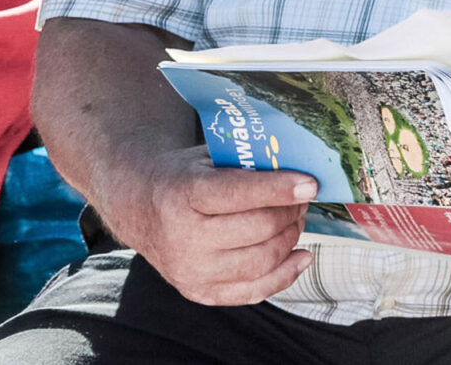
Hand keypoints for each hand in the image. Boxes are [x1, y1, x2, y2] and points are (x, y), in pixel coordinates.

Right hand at [97, 145, 314, 305]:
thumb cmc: (184, 177)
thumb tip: (302, 172)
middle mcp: (182, 238)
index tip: (311, 184)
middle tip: (303, 198)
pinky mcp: (198, 292)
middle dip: (292, 212)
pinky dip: (284, 275)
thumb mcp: (209, 157)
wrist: (139, 206)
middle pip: (259, 229)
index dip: (282, 189)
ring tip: (296, 220)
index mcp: (183, 195)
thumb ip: (249, 164)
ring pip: (262, 261)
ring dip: (291, 238)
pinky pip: (252, 292)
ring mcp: (189, 271)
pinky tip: (301, 256)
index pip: (241, 194)